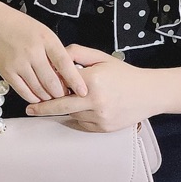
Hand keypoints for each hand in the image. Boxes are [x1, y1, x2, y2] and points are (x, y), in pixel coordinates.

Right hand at [0, 1, 89, 102]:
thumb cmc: (23, 28)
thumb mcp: (45, 34)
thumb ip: (56, 53)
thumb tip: (67, 76)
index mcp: (46, 40)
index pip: (64, 63)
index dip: (75, 80)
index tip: (83, 91)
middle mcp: (33, 52)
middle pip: (52, 81)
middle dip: (61, 93)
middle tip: (66, 96)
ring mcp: (19, 63)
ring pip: (39, 89)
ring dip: (48, 97)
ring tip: (53, 97)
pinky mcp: (7, 72)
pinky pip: (24, 92)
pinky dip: (34, 98)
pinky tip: (38, 97)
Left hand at [24, 44, 158, 130]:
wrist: (150, 93)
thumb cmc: (125, 74)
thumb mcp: (102, 58)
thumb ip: (77, 53)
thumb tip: (56, 57)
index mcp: (93, 80)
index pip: (62, 83)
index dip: (50, 84)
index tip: (35, 88)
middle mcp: (95, 100)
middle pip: (60, 106)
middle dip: (42, 108)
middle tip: (30, 109)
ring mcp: (100, 117)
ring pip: (72, 115)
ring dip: (66, 110)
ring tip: (65, 103)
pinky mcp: (103, 128)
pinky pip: (82, 124)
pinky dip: (78, 118)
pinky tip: (82, 110)